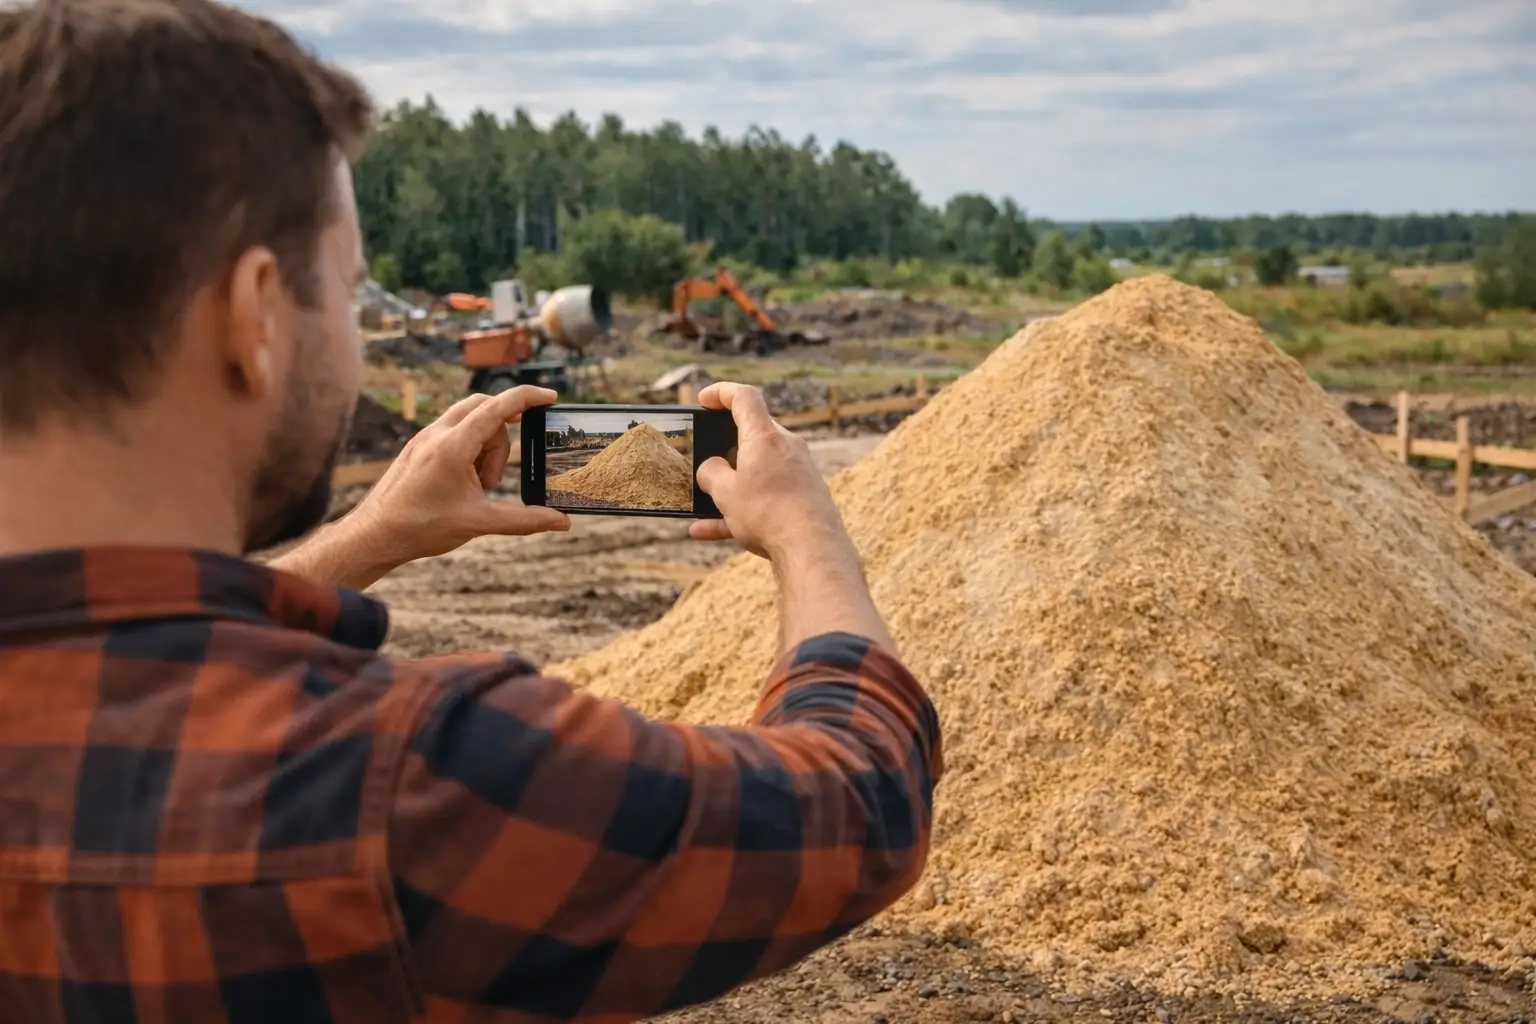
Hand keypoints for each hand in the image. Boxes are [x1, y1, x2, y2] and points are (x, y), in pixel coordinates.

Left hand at [345, 386, 570, 565]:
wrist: (374, 535)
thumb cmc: (421, 527)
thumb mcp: (479, 523)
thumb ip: (524, 520)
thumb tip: (562, 522)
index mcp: (453, 445)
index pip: (499, 407)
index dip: (528, 398)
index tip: (551, 396)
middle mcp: (437, 433)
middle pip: (486, 409)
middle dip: (502, 438)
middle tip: (494, 479)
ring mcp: (425, 437)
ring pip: (470, 421)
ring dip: (484, 449)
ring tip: (476, 489)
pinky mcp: (419, 446)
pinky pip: (454, 432)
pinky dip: (469, 451)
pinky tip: (463, 484)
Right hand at [689, 382, 848, 560]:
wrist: (812, 548)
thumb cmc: (768, 513)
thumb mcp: (725, 492)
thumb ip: (711, 473)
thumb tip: (712, 470)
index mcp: (765, 437)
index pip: (744, 397)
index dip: (721, 392)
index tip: (704, 399)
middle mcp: (786, 447)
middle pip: (753, 434)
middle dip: (726, 445)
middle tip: (706, 459)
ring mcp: (798, 472)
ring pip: (757, 470)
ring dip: (731, 484)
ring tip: (706, 501)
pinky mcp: (803, 496)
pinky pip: (766, 496)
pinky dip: (740, 508)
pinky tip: (708, 530)